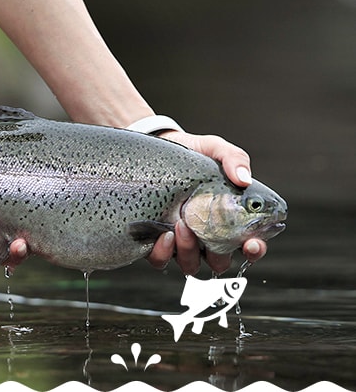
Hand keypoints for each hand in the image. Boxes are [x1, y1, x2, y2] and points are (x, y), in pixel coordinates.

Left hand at [145, 131, 266, 273]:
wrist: (155, 146)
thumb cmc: (190, 153)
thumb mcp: (214, 149)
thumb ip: (234, 158)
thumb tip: (244, 178)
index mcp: (228, 220)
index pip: (249, 244)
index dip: (255, 249)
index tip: (252, 243)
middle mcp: (206, 236)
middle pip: (220, 262)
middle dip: (218, 255)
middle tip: (209, 233)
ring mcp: (180, 242)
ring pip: (191, 265)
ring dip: (189, 252)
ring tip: (181, 224)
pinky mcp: (154, 241)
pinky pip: (160, 260)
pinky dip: (163, 253)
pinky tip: (163, 234)